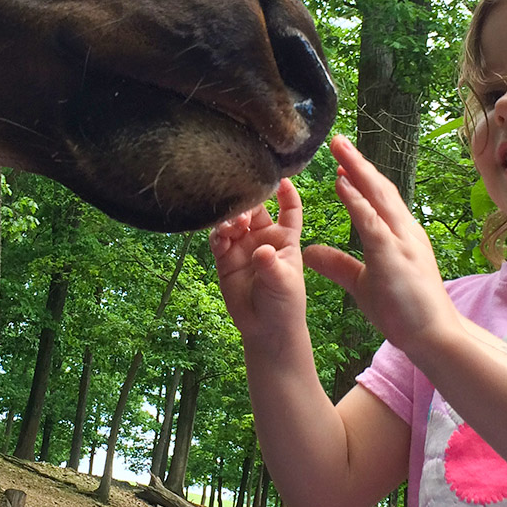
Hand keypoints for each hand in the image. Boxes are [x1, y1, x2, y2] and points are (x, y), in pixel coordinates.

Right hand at [210, 178, 307, 344]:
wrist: (266, 329)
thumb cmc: (285, 303)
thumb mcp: (283, 283)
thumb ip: (271, 265)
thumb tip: (261, 251)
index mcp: (285, 237)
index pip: (289, 208)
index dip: (286, 192)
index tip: (281, 177)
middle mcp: (263, 237)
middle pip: (255, 208)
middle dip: (248, 203)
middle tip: (243, 209)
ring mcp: (243, 246)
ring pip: (234, 221)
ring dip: (231, 219)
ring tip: (233, 226)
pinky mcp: (225, 259)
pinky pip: (218, 240)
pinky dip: (217, 236)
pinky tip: (220, 239)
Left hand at [302, 136, 461, 355]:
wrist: (434, 336)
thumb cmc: (404, 311)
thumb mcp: (362, 284)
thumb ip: (338, 264)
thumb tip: (308, 251)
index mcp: (399, 236)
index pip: (378, 198)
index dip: (360, 176)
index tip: (343, 159)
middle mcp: (404, 231)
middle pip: (379, 188)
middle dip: (358, 162)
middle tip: (337, 140)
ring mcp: (401, 242)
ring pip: (378, 197)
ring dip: (357, 170)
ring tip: (338, 148)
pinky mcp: (394, 257)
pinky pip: (372, 222)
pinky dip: (356, 200)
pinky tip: (341, 183)